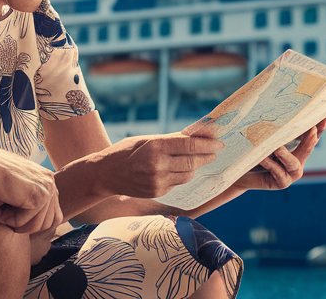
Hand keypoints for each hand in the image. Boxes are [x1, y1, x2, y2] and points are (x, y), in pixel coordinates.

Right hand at [0, 145, 61, 233]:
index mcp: (47, 179)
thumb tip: (40, 225)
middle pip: (48, 223)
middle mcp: (51, 183)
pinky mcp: (38, 198)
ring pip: (36, 226)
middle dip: (24, 225)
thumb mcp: (16, 187)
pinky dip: (8, 220)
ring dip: (15, 223)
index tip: (11, 215)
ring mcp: (47, 190)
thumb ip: (28, 199)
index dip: (31, 221)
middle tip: (3, 215)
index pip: (52, 214)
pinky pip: (24, 223)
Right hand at [92, 133, 224, 198]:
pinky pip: (178, 183)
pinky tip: (180, 169)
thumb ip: (173, 138)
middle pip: (193, 162)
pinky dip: (182, 175)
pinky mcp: (157, 192)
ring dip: (196, 166)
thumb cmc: (127, 151)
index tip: (219, 142)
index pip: (189, 145)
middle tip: (216, 150)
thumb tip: (198, 133)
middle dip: (207, 156)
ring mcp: (157, 181)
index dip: (208, 144)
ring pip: (188, 175)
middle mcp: (157, 165)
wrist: (105, 174)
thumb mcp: (148, 139)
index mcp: (155, 147)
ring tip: (199, 159)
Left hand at [234, 118, 325, 190]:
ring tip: (277, 148)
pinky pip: (277, 172)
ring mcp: (291, 175)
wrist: (239, 173)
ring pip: (293, 163)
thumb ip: (275, 130)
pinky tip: (263, 157)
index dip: (319, 129)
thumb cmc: (253, 153)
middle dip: (310, 140)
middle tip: (312, 129)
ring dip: (286, 155)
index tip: (325, 119)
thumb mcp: (266, 139)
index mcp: (297, 150)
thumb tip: (280, 109)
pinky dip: (271, 164)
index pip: (311, 138)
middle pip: (307, 150)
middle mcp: (298, 162)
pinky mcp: (281, 183)